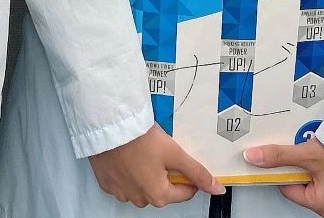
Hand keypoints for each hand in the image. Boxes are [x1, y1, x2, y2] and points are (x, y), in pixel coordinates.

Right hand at [88, 124, 223, 207]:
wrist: (108, 125)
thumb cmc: (139, 138)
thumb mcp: (175, 153)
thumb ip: (197, 172)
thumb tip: (217, 189)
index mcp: (157, 195)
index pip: (184, 192)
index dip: (186, 173)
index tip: (179, 157)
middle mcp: (138, 199)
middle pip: (162, 189)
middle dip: (164, 172)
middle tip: (159, 151)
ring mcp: (120, 192)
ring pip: (142, 185)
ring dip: (145, 172)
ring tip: (142, 150)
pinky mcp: (106, 182)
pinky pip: (123, 181)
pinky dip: (127, 170)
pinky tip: (128, 155)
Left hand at [244, 138, 323, 216]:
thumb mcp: (308, 154)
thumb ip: (279, 156)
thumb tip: (254, 158)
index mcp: (322, 206)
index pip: (289, 188)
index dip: (285, 170)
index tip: (286, 156)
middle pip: (303, 184)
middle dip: (302, 166)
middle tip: (308, 151)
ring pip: (318, 180)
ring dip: (316, 164)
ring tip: (323, 152)